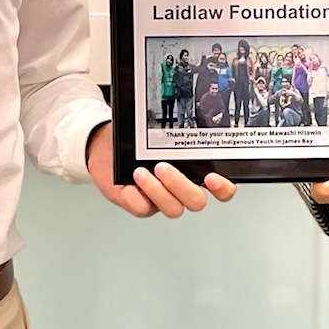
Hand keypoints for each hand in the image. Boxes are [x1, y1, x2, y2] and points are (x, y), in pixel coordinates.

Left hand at [87, 124, 235, 216]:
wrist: (105, 149)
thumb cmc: (135, 141)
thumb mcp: (158, 133)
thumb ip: (173, 132)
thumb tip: (184, 118)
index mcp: (194, 172)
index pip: (221, 189)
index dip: (222, 189)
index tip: (212, 178)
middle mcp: (180, 189)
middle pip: (196, 202)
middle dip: (181, 185)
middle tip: (164, 166)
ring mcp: (161, 199)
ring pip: (173, 209)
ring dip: (159, 191)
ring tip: (144, 172)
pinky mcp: (140, 204)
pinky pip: (143, 209)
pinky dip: (138, 195)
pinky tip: (132, 181)